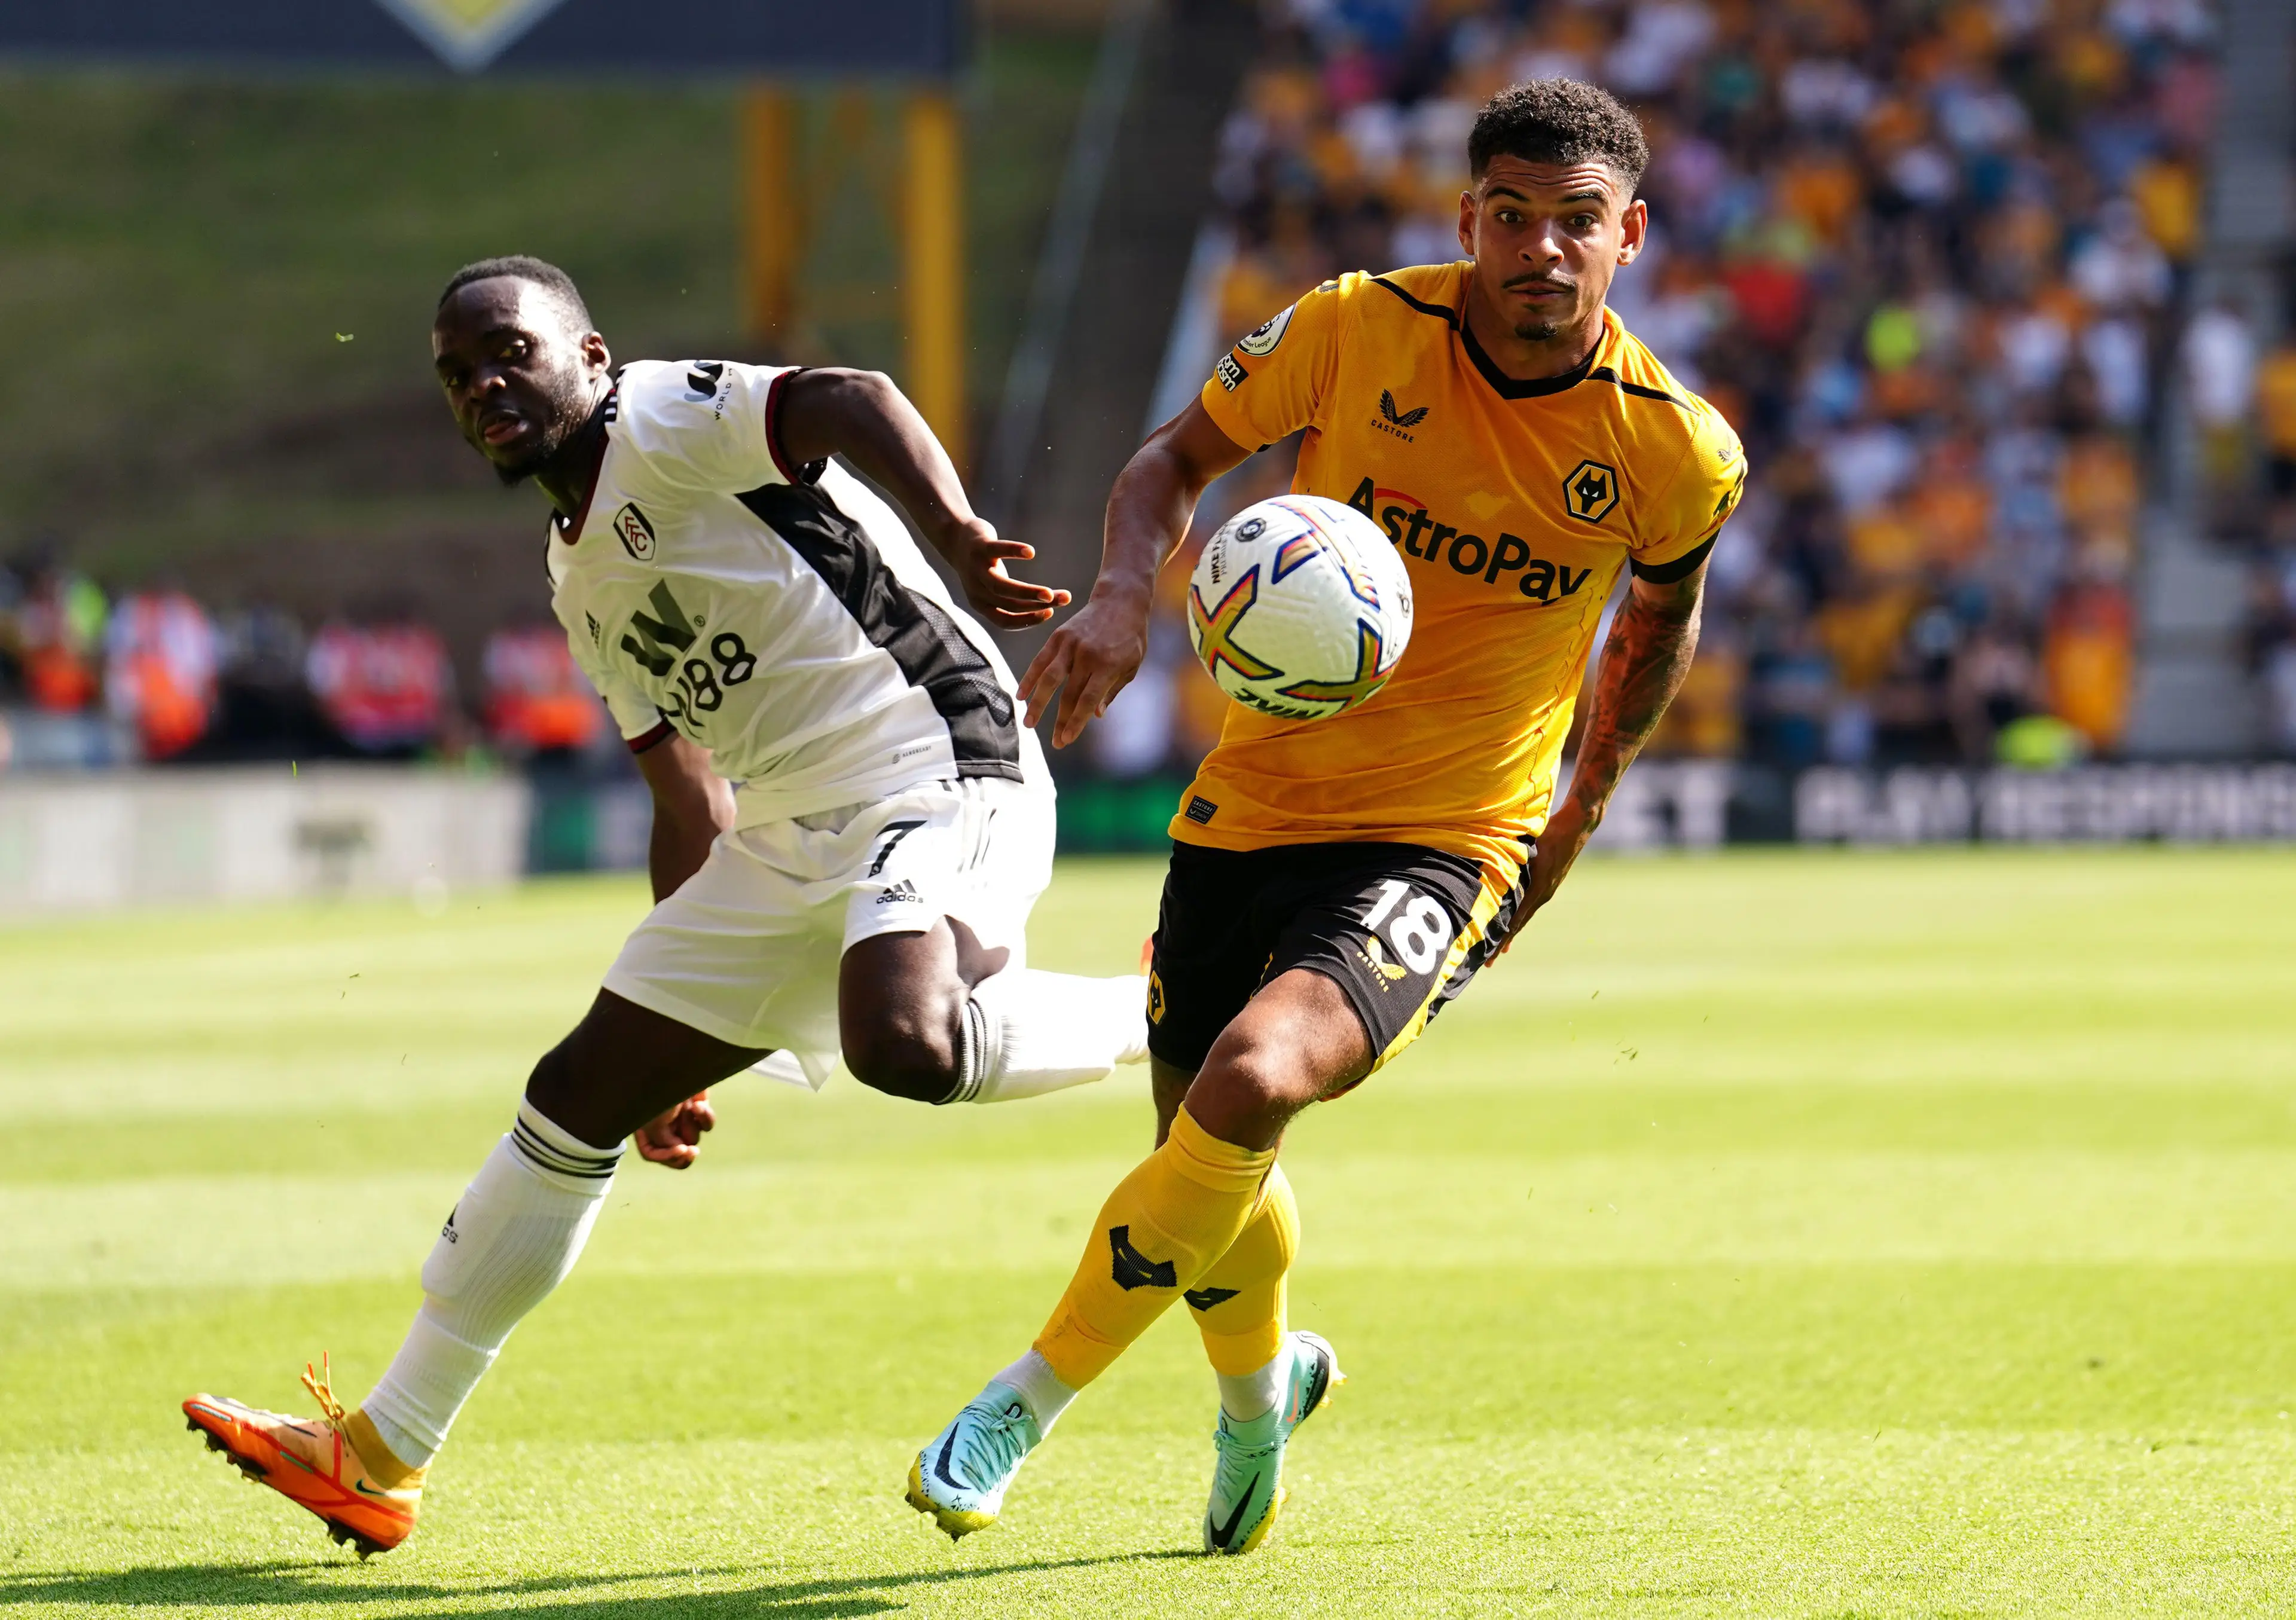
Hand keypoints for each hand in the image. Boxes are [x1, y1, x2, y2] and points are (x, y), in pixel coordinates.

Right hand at [633, 1093, 714, 1168]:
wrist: (675, 1061)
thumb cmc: (658, 1091)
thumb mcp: (654, 1121)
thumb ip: (663, 1141)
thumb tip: (679, 1150)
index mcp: (644, 1127)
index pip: (651, 1153)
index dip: (666, 1156)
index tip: (681, 1149)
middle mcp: (661, 1124)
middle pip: (674, 1151)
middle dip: (683, 1154)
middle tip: (691, 1151)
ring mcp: (680, 1115)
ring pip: (693, 1137)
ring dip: (691, 1127)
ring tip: (687, 1110)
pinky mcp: (697, 1106)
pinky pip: (706, 1123)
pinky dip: (704, 1117)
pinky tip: (698, 1106)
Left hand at [938, 517, 1070, 629]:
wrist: (954, 538)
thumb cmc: (983, 567)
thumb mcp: (993, 587)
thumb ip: (1011, 600)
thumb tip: (1047, 609)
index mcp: (981, 604)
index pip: (1005, 621)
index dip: (1028, 620)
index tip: (1050, 614)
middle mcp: (977, 590)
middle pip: (1008, 605)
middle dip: (1037, 606)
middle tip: (1062, 600)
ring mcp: (976, 569)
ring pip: (1001, 587)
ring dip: (1027, 592)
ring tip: (1050, 593)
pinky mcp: (979, 547)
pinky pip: (998, 550)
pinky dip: (1014, 551)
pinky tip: (1031, 552)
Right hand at [1016, 592, 1150, 746]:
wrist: (1120, 601)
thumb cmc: (1129, 638)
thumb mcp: (1131, 666)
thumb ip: (1111, 690)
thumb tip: (1094, 714)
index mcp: (1108, 665)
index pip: (1088, 699)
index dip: (1076, 722)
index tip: (1066, 740)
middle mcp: (1087, 655)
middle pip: (1068, 694)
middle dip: (1060, 721)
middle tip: (1054, 742)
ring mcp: (1070, 644)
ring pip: (1048, 679)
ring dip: (1037, 704)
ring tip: (1028, 723)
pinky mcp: (1058, 636)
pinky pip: (1039, 660)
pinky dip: (1029, 679)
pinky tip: (1021, 695)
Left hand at [1499, 797, 1595, 952]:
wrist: (1575, 828)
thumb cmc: (1548, 832)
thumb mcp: (1527, 845)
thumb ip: (1510, 857)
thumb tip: (1487, 863)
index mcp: (1537, 888)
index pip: (1516, 918)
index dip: (1503, 937)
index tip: (1492, 952)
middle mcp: (1542, 894)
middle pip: (1519, 924)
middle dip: (1502, 943)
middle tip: (1488, 962)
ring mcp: (1546, 891)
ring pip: (1524, 918)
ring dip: (1510, 934)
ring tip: (1498, 951)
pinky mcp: (1547, 886)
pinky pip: (1530, 907)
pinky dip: (1518, 920)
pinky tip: (1512, 926)